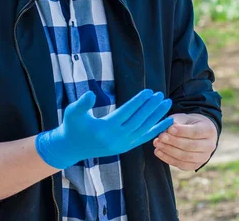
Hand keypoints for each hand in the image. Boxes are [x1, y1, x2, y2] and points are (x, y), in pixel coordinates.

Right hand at [36, 89, 173, 168]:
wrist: (72, 148)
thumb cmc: (72, 126)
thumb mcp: (73, 112)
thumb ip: (82, 103)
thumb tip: (90, 94)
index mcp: (105, 128)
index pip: (127, 113)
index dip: (139, 102)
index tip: (149, 92)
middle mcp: (116, 138)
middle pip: (139, 121)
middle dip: (151, 108)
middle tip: (161, 95)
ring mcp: (122, 144)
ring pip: (144, 129)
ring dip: (156, 116)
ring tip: (166, 104)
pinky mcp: (125, 147)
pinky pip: (144, 138)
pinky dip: (156, 129)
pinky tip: (166, 121)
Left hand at [153, 113, 217, 170]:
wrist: (198, 134)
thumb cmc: (189, 124)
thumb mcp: (184, 118)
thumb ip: (176, 122)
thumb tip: (166, 128)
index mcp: (209, 130)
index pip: (196, 132)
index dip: (182, 131)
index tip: (169, 129)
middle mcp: (209, 145)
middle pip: (190, 146)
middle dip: (173, 142)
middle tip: (160, 137)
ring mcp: (204, 157)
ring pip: (185, 157)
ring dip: (169, 150)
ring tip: (157, 144)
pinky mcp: (195, 165)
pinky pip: (181, 164)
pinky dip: (168, 159)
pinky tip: (158, 152)